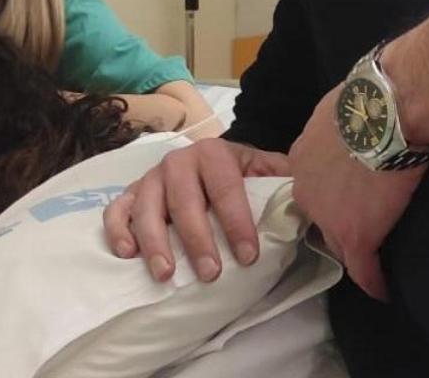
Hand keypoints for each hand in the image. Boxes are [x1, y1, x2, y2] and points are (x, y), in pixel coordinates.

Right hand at [103, 138, 289, 281]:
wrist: (212, 163)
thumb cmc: (242, 176)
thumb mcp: (267, 171)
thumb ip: (286, 181)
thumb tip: (312, 197)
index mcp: (214, 153)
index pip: (226, 188)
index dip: (237, 221)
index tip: (248, 255)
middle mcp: (178, 161)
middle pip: (184, 201)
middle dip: (197, 239)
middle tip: (210, 273)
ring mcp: (151, 178)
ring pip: (146, 208)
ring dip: (154, 241)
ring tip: (166, 274)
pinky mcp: (131, 195)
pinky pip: (116, 211)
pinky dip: (118, 230)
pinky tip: (128, 254)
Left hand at [289, 87, 426, 301]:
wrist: (388, 110)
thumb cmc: (369, 97)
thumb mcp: (337, 109)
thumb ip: (337, 127)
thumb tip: (355, 123)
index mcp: (302, 159)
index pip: (312, 188)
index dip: (328, 197)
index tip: (343, 201)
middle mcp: (306, 190)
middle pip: (320, 218)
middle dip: (336, 224)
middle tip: (359, 230)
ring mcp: (329, 216)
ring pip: (340, 243)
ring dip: (355, 251)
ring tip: (371, 263)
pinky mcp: (357, 235)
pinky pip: (363, 268)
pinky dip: (373, 281)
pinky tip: (382, 291)